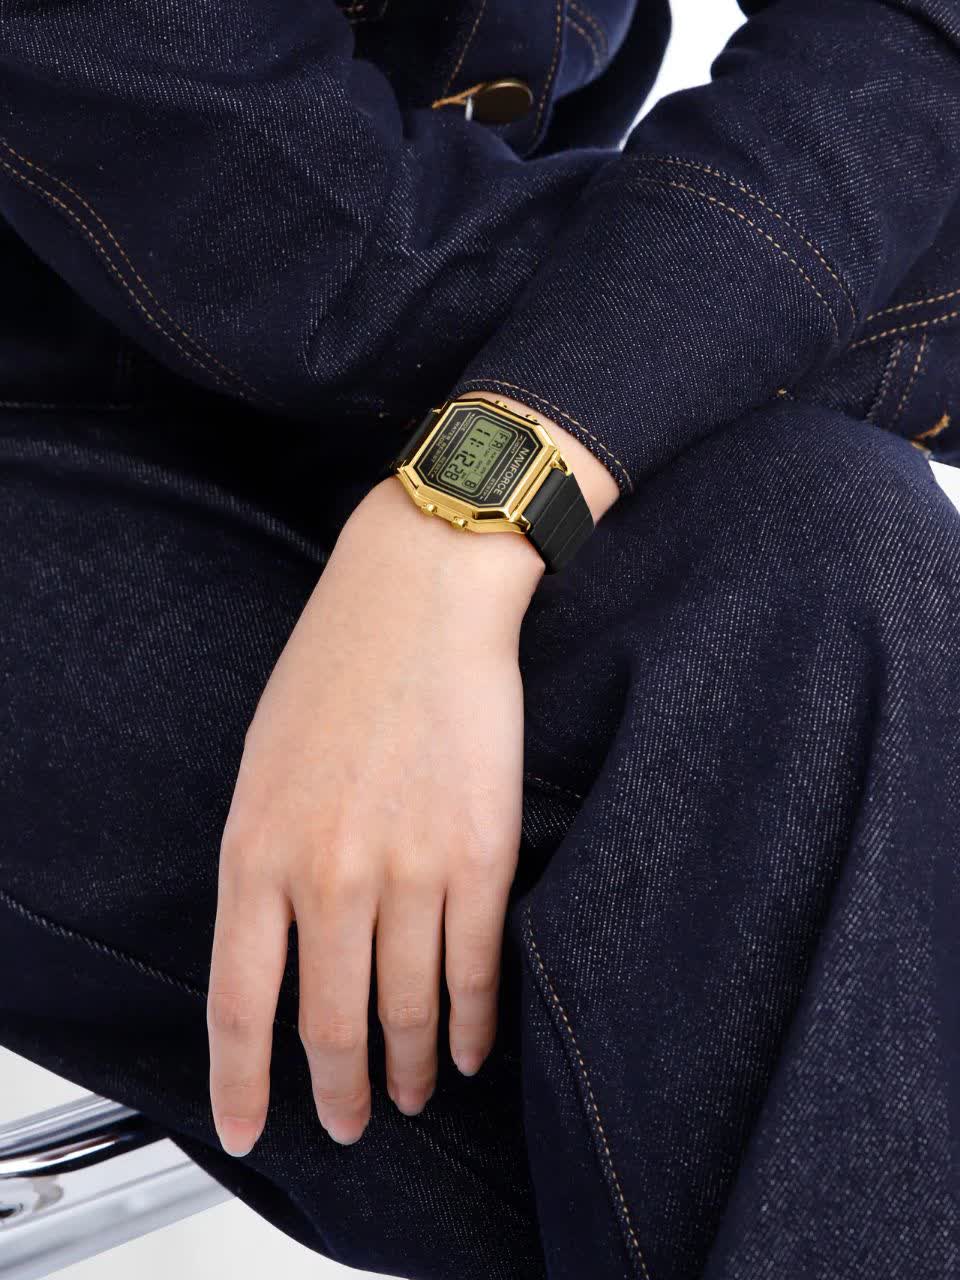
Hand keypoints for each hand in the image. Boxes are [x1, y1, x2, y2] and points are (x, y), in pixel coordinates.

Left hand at [206, 474, 544, 1151]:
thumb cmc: (337, 666)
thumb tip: (281, 947)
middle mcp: (329, 875)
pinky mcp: (480, 855)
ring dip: (411, 1068)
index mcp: (257, 850)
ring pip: (406, 1009)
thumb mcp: (262, 765)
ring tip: (414, 1094)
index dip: (245, 1082)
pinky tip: (470, 1049)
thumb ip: (264, 864)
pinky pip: (474, 969)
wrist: (421, 596)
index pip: (240, 1002)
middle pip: (331, 1024)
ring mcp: (409, 870)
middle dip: (340, 1090)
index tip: (250, 1127)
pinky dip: (473, 1023)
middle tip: (350, 1120)